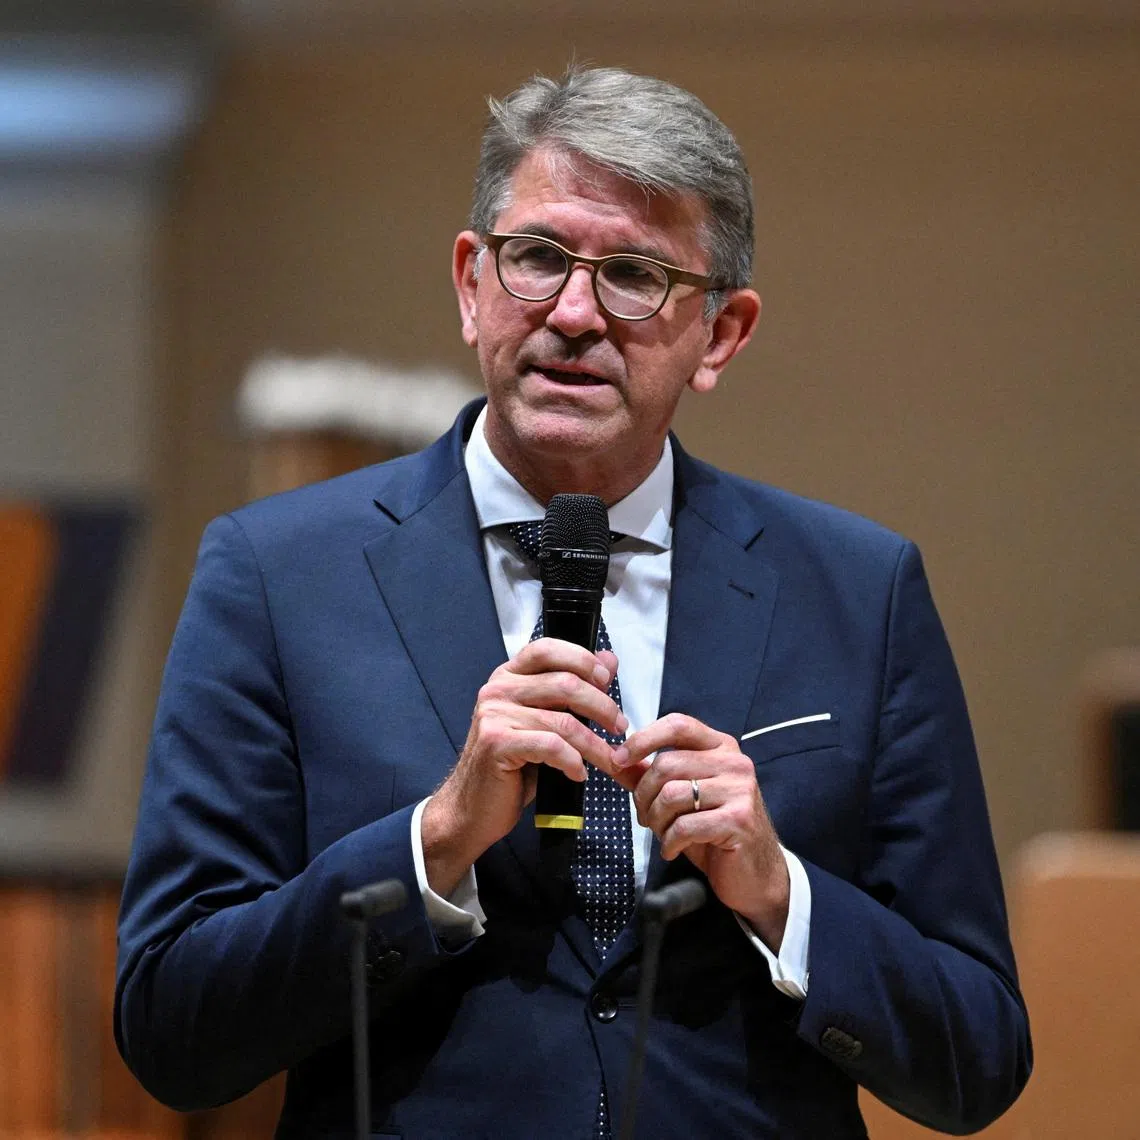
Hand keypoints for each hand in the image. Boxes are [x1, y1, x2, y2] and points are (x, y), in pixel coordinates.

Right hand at [422, 639, 625, 897]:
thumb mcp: (545, 721)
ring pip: (563, 721)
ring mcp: (494, 714)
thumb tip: (609, 660)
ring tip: (608, 760)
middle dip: (602, 706)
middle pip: (565, 683)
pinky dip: (573, 761)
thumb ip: (573, 691)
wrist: (472, 806)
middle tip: (620, 726)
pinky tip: (578, 773)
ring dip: (595, 744)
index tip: (607, 682)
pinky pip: (550, 746)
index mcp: (509, 677)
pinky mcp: (497, 743)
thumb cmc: (511, 766)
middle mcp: (498, 689)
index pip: (547, 649)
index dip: (582, 660)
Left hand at [615, 713, 789, 949]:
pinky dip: (669, 842)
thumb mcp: (679, 798)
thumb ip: (648, 775)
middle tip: (645, 818)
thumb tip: (613, 759)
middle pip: (666, 764)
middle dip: (643, 795)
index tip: (618, 759)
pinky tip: (673, 850)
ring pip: (671, 795)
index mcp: (720, 746)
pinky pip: (684, 825)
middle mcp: (734, 762)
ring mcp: (740, 790)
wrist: (754, 874)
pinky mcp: (739, 820)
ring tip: (662, 834)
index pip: (677, 724)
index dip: (643, 738)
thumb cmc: (714, 832)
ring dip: (656, 821)